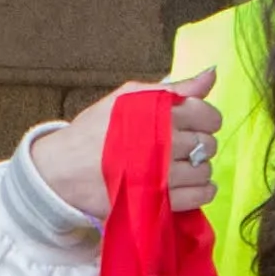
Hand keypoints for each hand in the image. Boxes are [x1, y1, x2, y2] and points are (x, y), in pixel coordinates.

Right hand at [28, 65, 219, 224]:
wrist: (63, 168)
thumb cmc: (94, 130)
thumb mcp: (129, 97)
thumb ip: (174, 89)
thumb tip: (211, 74)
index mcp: (160, 113)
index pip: (208, 116)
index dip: (205, 120)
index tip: (192, 125)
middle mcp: (165, 143)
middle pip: (207, 144)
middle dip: (199, 145)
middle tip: (181, 147)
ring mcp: (163, 175)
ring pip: (204, 171)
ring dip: (197, 169)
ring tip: (180, 167)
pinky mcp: (158, 201)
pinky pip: (199, 196)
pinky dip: (201, 191)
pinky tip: (188, 185)